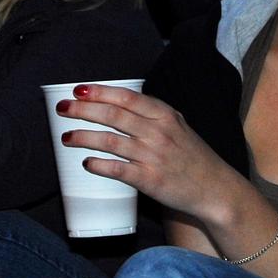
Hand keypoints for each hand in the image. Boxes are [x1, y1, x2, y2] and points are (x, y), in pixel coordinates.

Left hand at [58, 84, 245, 225]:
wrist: (213, 187)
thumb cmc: (191, 156)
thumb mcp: (177, 126)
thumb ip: (152, 115)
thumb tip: (118, 105)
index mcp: (165, 115)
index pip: (127, 98)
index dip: (100, 92)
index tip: (79, 90)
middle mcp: (159, 132)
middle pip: (113, 116)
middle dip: (83, 110)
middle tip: (63, 109)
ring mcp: (154, 156)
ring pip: (110, 141)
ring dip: (84, 136)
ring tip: (66, 136)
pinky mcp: (150, 180)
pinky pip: (118, 170)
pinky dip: (99, 165)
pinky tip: (87, 163)